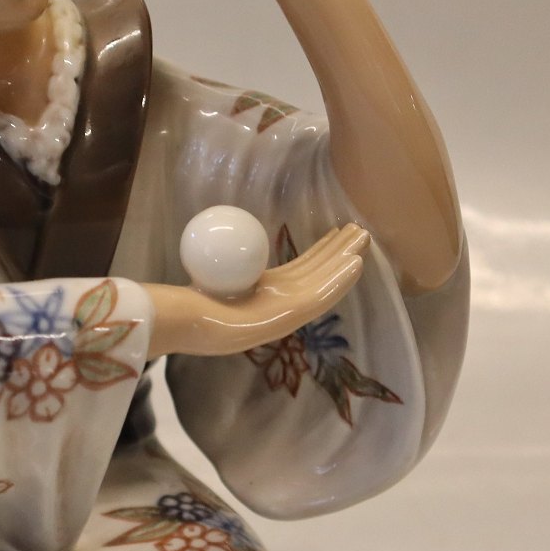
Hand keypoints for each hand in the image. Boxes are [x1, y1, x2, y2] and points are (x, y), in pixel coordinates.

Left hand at [145, 224, 369, 357]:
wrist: (184, 319)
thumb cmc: (195, 296)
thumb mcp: (219, 268)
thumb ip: (230, 254)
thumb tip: (228, 233)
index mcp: (265, 294)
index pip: (301, 269)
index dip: (322, 252)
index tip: (337, 233)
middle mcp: (280, 304)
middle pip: (318, 274)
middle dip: (340, 254)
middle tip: (362, 231)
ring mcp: (286, 314)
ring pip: (324, 283)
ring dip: (346, 262)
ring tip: (365, 241)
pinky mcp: (287, 319)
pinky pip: (319, 296)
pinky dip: (338, 280)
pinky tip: (356, 264)